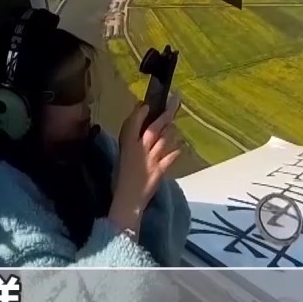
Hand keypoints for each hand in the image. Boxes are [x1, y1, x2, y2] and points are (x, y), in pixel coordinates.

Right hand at [108, 94, 182, 233]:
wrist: (128, 200)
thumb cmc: (120, 179)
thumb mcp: (121, 156)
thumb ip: (129, 143)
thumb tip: (138, 131)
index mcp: (127, 144)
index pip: (134, 123)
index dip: (141, 112)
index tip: (147, 104)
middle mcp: (141, 148)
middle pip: (155, 128)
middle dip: (166, 113)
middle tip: (175, 101)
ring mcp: (153, 158)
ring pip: (166, 139)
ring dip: (172, 129)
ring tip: (175, 123)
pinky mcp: (161, 169)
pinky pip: (172, 156)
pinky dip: (178, 149)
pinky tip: (183, 145)